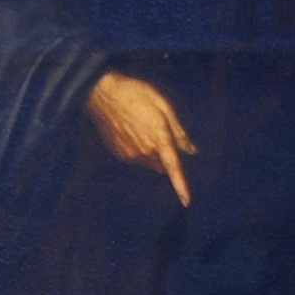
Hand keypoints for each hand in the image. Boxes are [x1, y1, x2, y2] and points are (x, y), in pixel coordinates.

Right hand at [86, 69, 195, 203]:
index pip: (173, 167)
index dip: (181, 186)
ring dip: (152, 150)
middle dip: (165, 154)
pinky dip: (138, 147)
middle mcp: (145, 151)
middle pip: (162, 163)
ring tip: (142, 124)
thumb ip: (178, 131)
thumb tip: (191, 149)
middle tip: (159, 129)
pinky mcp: (120, 153)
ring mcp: (131, 154)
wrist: (103, 93)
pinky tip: (131, 128)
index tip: (187, 202)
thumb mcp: (163, 105)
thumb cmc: (136, 94)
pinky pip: (136, 156)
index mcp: (159, 138)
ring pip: (149, 160)